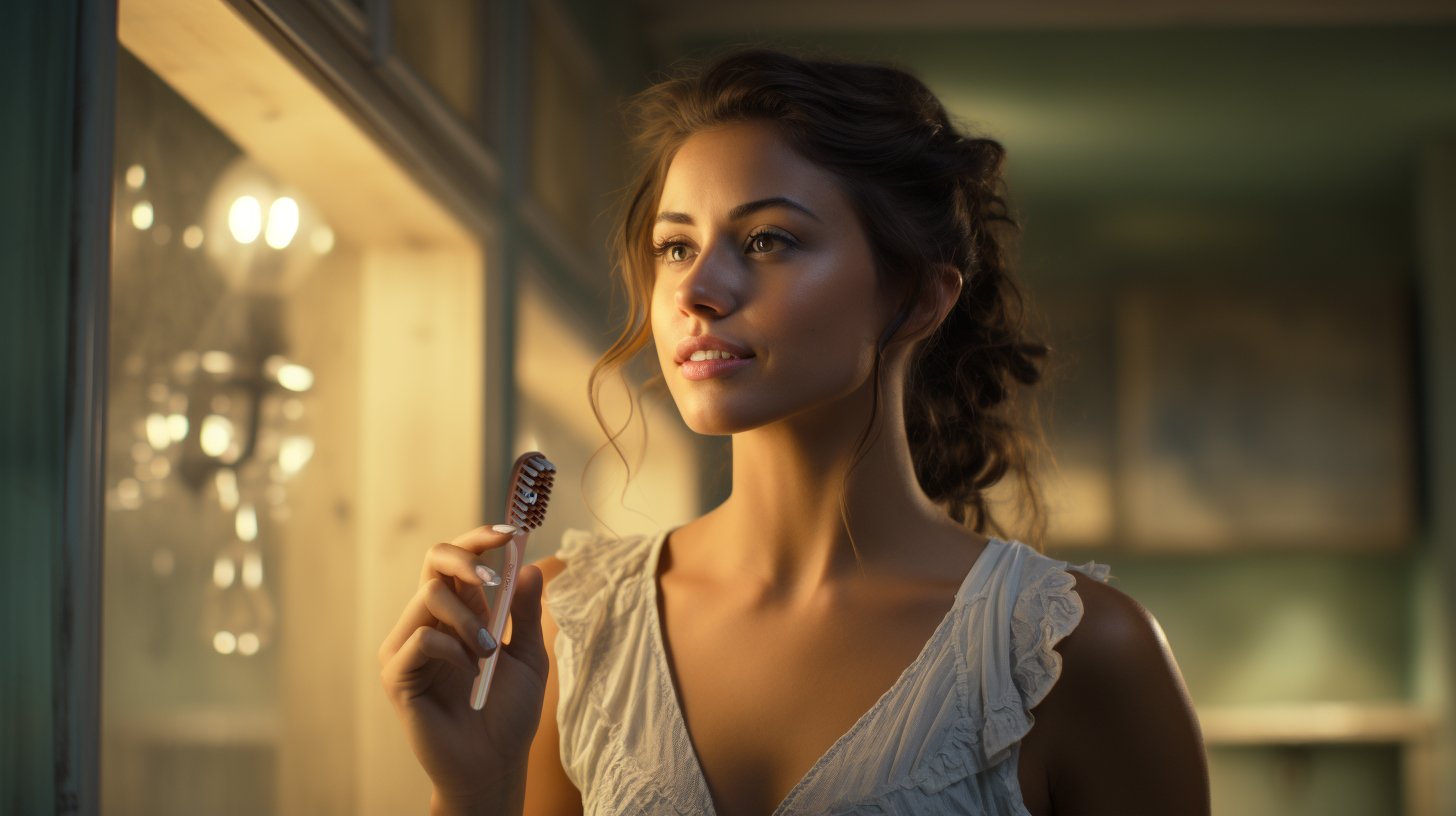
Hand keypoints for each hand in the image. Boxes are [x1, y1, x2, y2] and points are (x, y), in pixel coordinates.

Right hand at [378, 525, 549, 810]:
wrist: (494, 763)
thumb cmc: (508, 712)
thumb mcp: (529, 656)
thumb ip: (525, 612)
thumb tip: (531, 566)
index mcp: (458, 611)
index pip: (455, 558)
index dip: (477, 538)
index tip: (507, 532)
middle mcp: (427, 621)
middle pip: (434, 561)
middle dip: (467, 560)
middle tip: (494, 580)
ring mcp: (407, 646)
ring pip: (429, 597)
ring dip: (469, 620)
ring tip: (489, 655)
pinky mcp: (397, 673)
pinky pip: (421, 639)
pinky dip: (453, 651)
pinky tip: (470, 676)